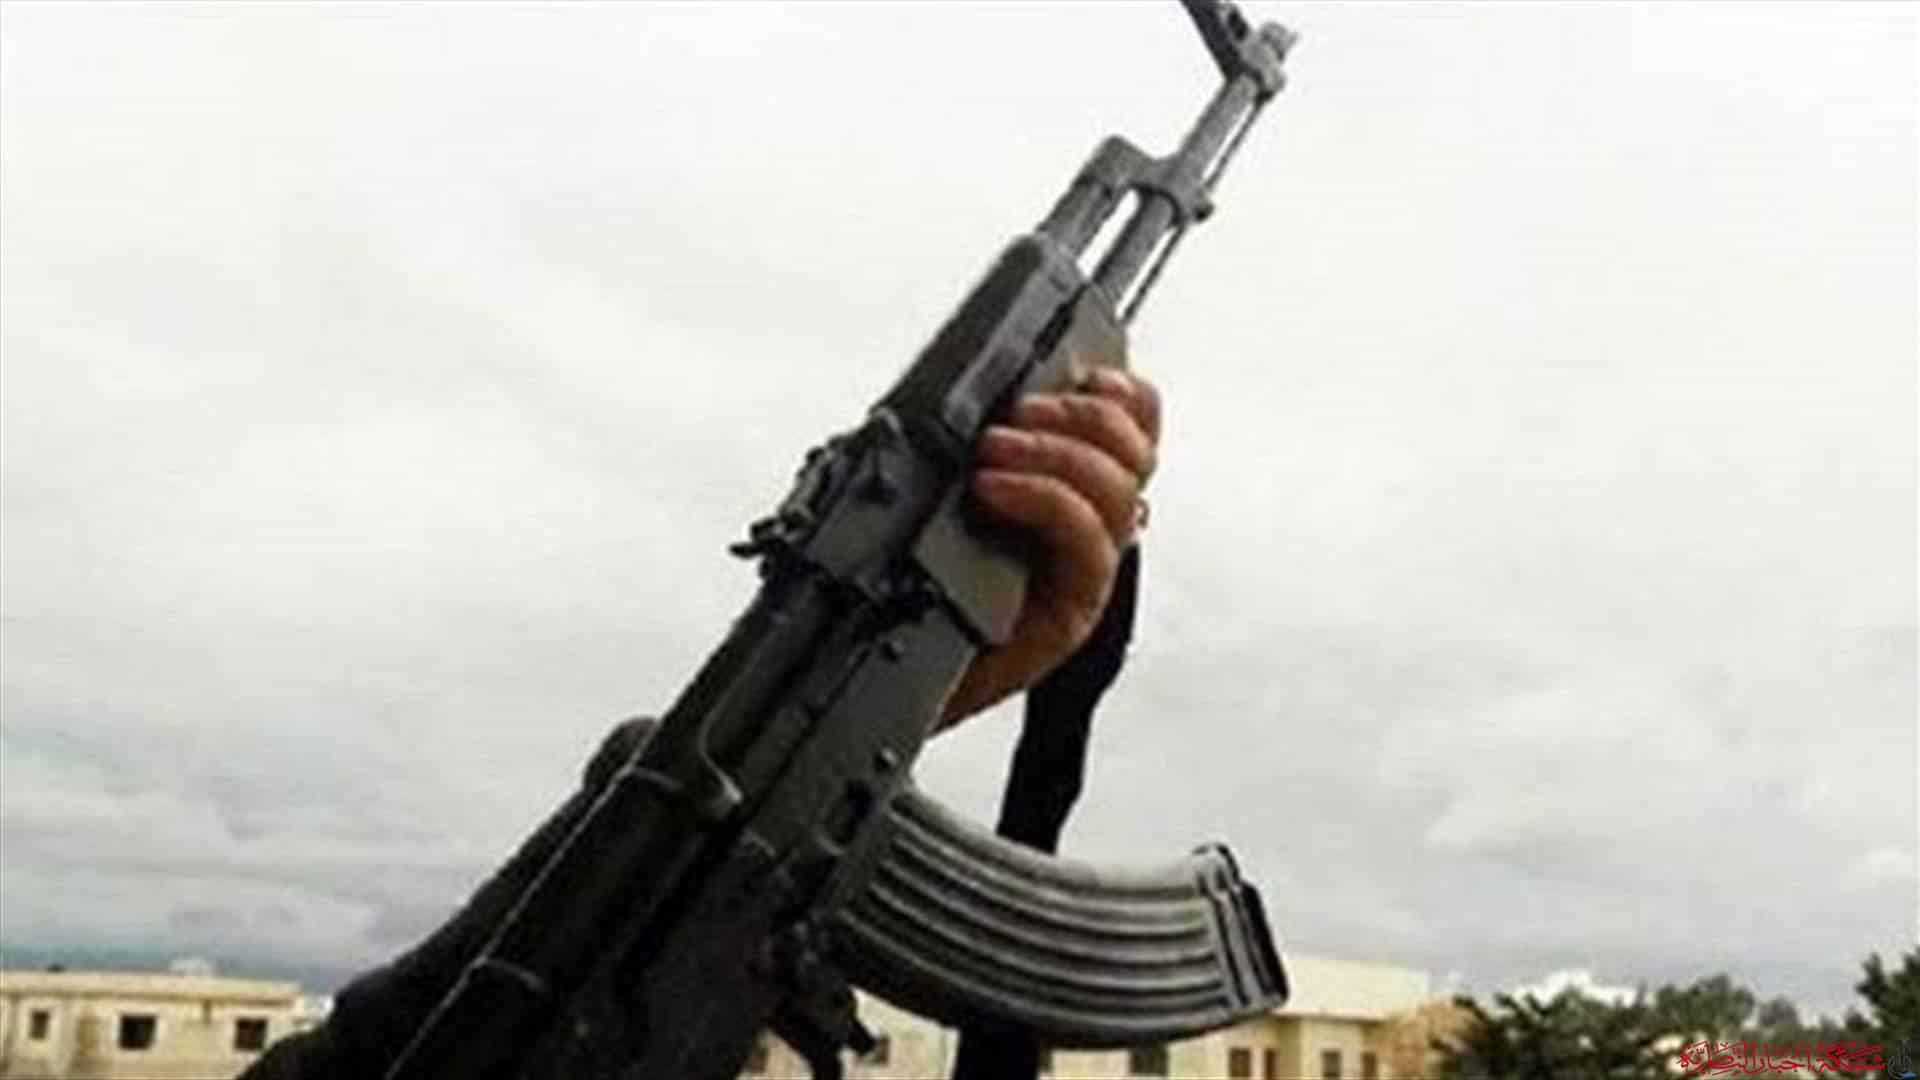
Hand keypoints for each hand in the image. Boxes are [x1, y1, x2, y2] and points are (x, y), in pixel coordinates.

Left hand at [937, 368, 1161, 728]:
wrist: (888, 670)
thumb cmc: (910, 583)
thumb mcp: (932, 488)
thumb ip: (962, 440)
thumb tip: (964, 387)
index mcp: (1070, 487)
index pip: (1134, 427)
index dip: (1123, 393)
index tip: (1083, 371)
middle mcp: (1089, 527)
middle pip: (1135, 452)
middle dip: (1083, 414)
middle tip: (1019, 412)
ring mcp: (1084, 569)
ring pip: (1118, 493)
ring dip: (1057, 452)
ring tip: (993, 449)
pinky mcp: (1073, 610)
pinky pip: (1088, 546)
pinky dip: (1046, 501)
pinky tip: (994, 489)